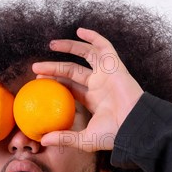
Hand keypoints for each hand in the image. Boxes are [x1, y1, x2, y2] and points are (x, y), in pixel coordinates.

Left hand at [32, 27, 143, 151]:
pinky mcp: (114, 65)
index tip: (38, 80)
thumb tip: (41, 140)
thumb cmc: (113, 134)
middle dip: (54, 67)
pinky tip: (79, 31)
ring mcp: (107, 73)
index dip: (55, 82)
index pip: (70, 86)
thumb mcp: (84, 139)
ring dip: (69, 47)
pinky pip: (104, 46)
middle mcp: (100, 84)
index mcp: (94, 99)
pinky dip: (93, 37)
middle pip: (72, 71)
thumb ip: (63, 138)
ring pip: (85, 55)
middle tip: (36, 67)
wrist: (135, 125)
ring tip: (51, 44)